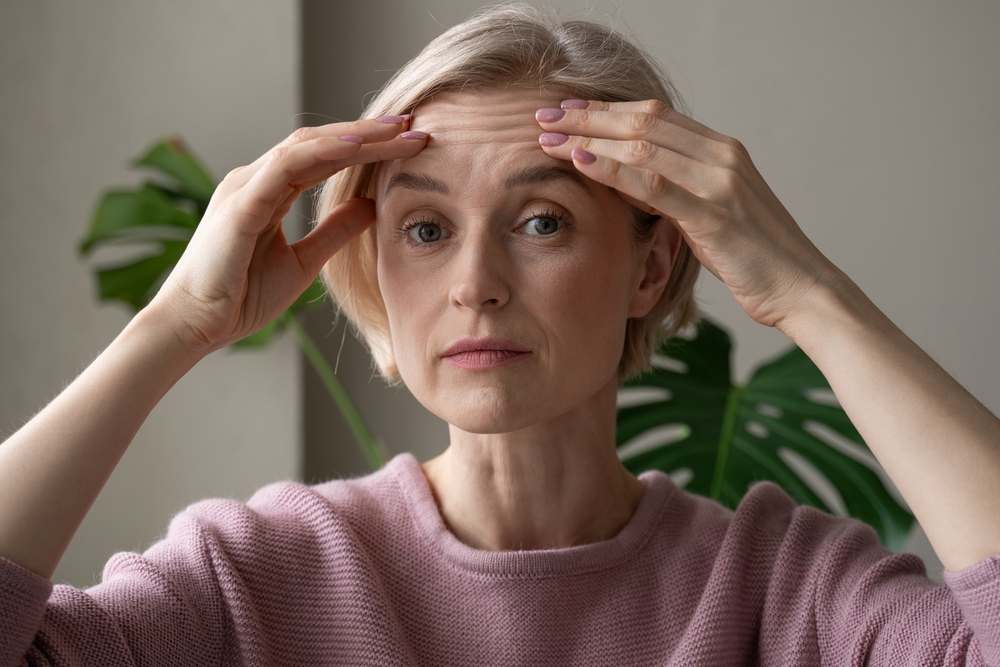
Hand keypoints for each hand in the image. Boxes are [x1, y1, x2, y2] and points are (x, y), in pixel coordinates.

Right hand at [149, 118, 427, 352]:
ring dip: (354, 136)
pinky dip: (323, 153)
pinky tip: (357, 146)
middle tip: (412, 125)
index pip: (325, 159)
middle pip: (321, 144)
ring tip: (396, 129)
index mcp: (268, 192)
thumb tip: (371, 206)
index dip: (366, 148)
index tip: (407, 142)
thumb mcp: (303, 261)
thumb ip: (334, 231)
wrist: (197, 325)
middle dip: (368, 133)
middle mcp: (256, 180)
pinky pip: (286, 167)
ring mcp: (246, 187)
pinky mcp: (241, 203)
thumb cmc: (241, 296)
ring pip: (308, 147)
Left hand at [536, 100, 839, 330]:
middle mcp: (722, 157)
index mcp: (723, 152)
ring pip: (643, 147)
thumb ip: (683, 192)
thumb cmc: (757, 258)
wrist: (803, 289)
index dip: (608, 110)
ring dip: (589, 138)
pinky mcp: (715, 216)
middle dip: (588, 116)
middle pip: (642, 123)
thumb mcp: (716, 214)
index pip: (655, 117)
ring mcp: (720, 184)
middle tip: (544, 115)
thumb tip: (640, 186)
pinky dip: (613, 170)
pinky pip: (654, 186)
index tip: (568, 110)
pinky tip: (580, 162)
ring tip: (548, 137)